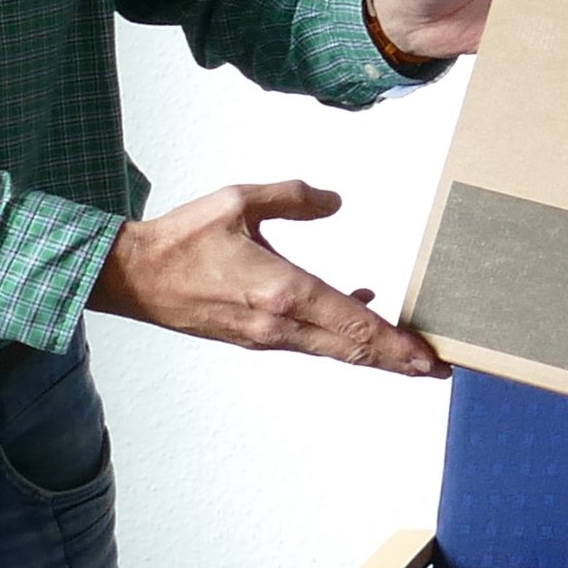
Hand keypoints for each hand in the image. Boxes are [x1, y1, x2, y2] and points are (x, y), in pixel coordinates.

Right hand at [87, 182, 439, 375]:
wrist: (132, 277)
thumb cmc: (181, 239)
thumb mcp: (240, 202)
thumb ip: (293, 198)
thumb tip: (336, 202)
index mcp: (281, 291)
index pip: (351, 325)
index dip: (394, 344)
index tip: (426, 358)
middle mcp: (278, 324)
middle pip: (350, 349)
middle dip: (397, 361)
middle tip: (436, 369)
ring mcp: (265, 337)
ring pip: (331, 350)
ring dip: (371, 353)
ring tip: (408, 356)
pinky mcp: (253, 338)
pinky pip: (308, 341)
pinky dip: (339, 336)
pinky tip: (356, 313)